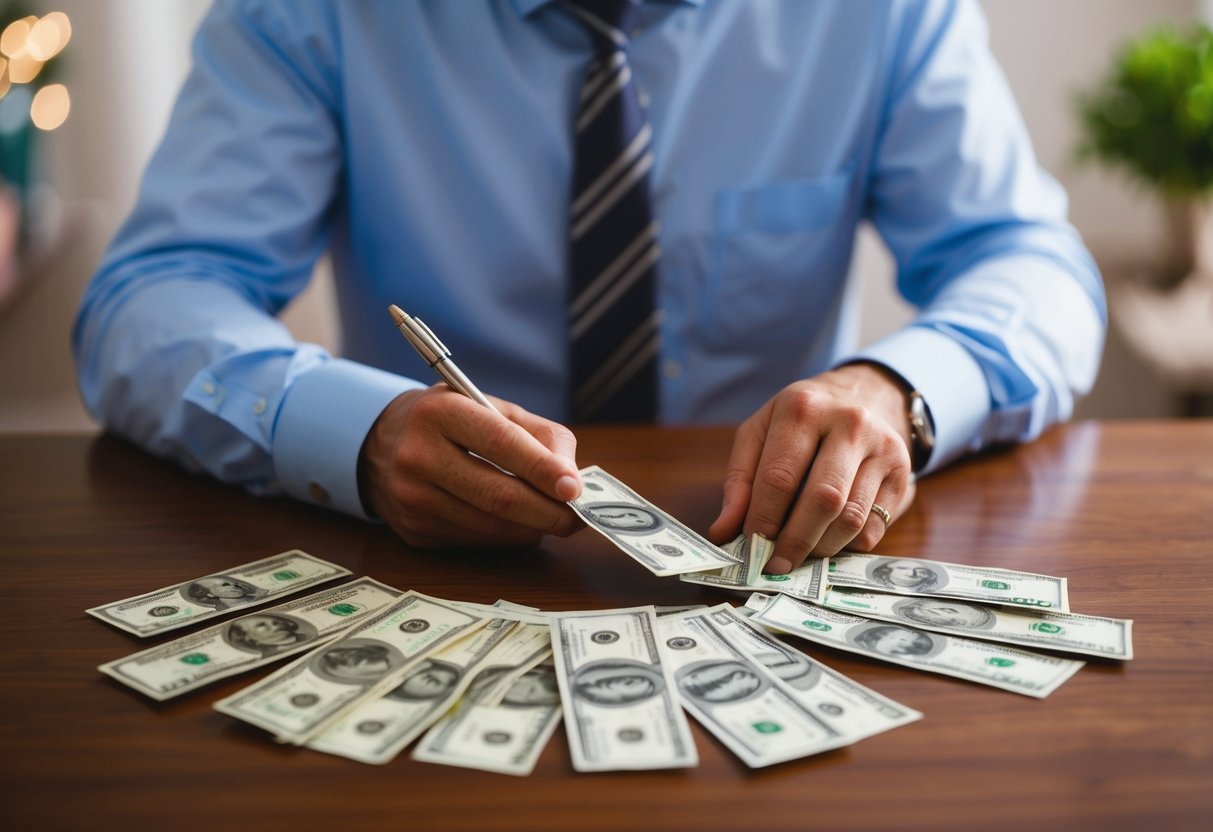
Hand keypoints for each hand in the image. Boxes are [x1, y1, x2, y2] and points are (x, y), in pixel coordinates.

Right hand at [358, 385, 584, 548]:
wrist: (381, 445)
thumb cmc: (451, 422)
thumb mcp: (491, 408)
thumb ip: (539, 434)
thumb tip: (571, 478)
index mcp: (440, 412)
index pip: (500, 443)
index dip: (542, 469)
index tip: (575, 488)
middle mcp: (418, 455)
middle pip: (498, 496)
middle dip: (549, 512)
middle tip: (579, 517)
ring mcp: (412, 498)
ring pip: (491, 526)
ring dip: (532, 527)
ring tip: (553, 517)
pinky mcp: (414, 530)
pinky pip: (476, 541)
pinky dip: (507, 537)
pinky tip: (517, 523)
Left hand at [708, 363, 915, 572]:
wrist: (864, 395)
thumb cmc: (801, 421)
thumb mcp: (759, 434)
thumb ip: (739, 482)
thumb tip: (723, 532)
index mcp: (803, 408)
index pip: (780, 477)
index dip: (763, 519)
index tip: (751, 546)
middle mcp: (850, 424)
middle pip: (822, 500)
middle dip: (794, 541)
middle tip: (775, 564)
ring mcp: (883, 449)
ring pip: (851, 519)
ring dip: (820, 548)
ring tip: (799, 554)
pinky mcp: (903, 475)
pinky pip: (874, 529)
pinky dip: (846, 547)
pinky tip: (828, 542)